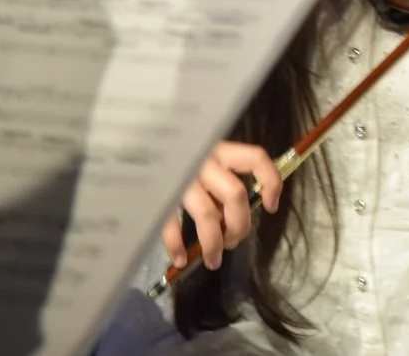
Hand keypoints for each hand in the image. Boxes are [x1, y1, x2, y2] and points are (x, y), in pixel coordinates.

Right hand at [163, 140, 282, 270]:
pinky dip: (177, 245)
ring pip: (207, 213)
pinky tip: (181, 258)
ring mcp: (181, 177)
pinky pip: (170, 223)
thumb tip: (234, 218)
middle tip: (234, 241)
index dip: (270, 182)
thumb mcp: (205, 161)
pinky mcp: (158, 193)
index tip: (271, 207)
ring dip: (214, 242)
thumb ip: (222, 181)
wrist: (137, 148)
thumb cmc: (175, 159)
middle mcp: (203, 161)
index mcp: (220, 149)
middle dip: (239, 224)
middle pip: (234, 194)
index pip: (256, 158)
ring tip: (214, 259)